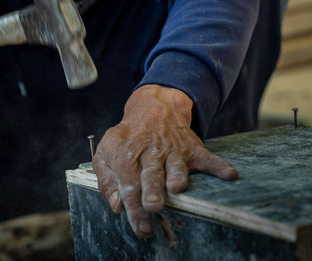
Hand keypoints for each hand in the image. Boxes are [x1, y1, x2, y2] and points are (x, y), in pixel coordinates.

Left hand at [93, 84, 237, 237]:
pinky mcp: (192, 148)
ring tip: (177, 188)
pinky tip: (230, 175)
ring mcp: (173, 150)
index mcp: (126, 155)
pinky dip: (219, 166)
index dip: (133, 207)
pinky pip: (207, 158)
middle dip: (152, 191)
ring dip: (178, 176)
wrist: (153, 109)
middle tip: (152, 206)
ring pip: (176, 165)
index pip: (128, 184)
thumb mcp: (106, 152)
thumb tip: (117, 206)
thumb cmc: (127, 137)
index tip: (140, 226)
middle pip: (151, 174)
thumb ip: (106, 180)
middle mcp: (150, 153)